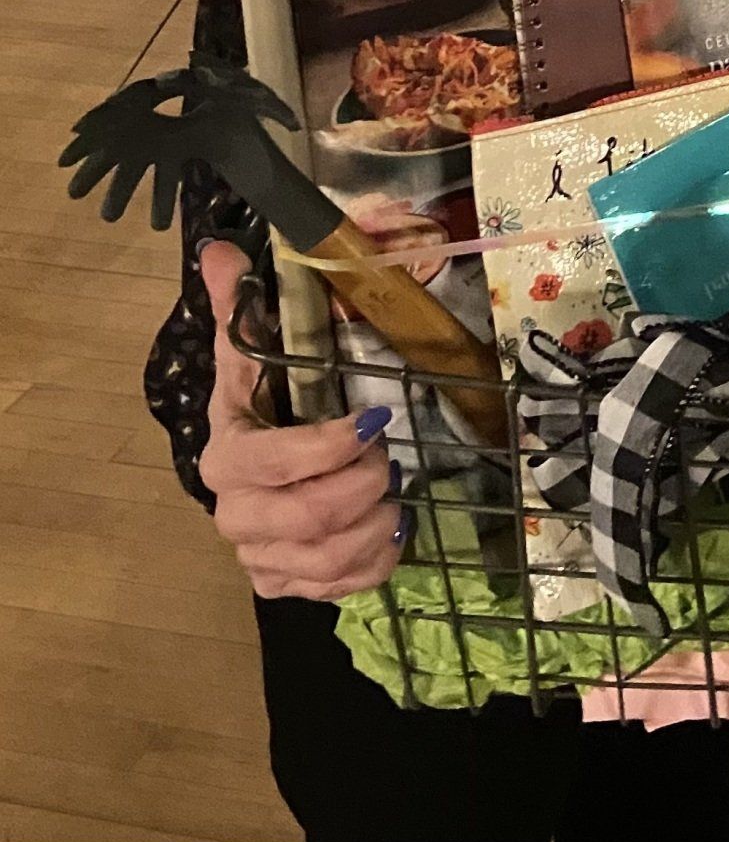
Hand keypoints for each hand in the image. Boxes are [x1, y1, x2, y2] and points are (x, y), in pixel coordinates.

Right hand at [198, 241, 404, 600]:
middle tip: (390, 458)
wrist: (255, 466)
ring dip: (374, 526)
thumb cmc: (264, 403)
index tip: (373, 422)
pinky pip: (335, 590)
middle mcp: (235, 513)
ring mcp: (258, 555)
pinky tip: (390, 534)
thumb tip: (220, 251)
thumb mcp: (253, 352)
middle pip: (306, 518)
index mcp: (228, 454)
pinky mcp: (284, 583)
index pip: (273, 463)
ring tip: (395, 495)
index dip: (327, 447)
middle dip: (362, 486)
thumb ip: (239, 305)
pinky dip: (373, 565)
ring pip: (324, 559)